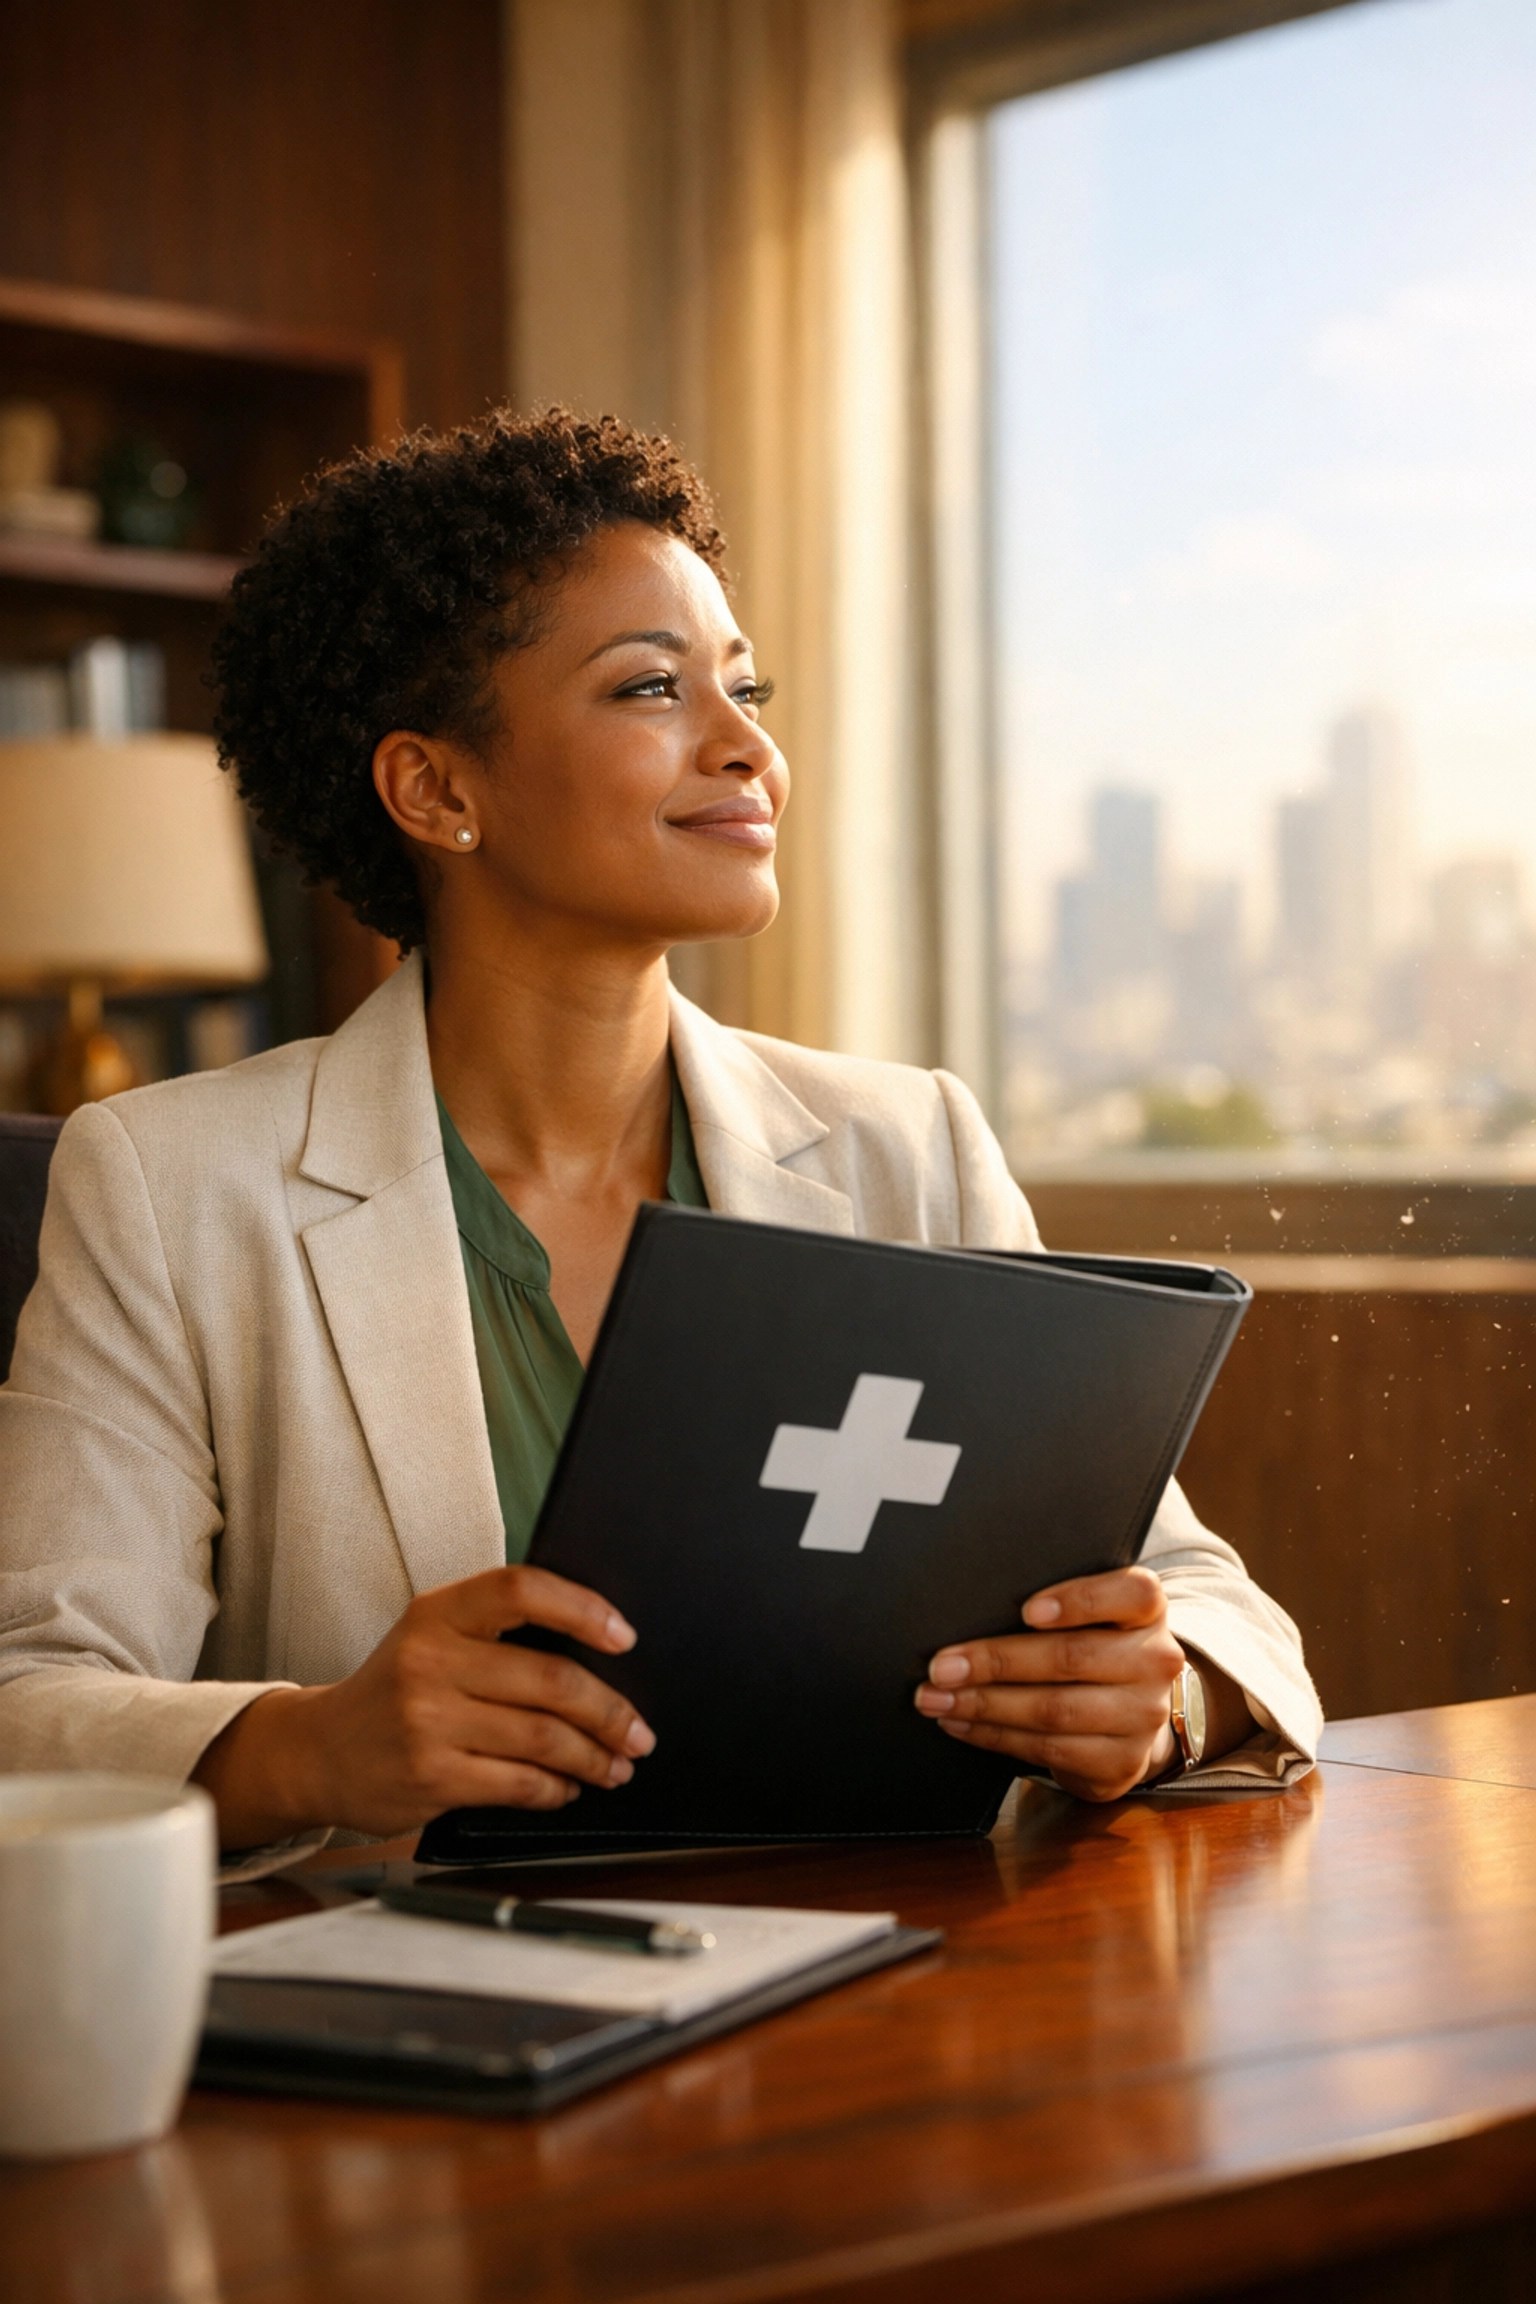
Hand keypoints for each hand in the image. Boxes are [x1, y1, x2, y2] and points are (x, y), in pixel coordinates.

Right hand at [194, 1565, 655, 1847]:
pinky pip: (519, 1784)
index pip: (521, 1590)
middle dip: (610, 1710)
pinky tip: (568, 1787)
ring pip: (544, 1738)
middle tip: (639, 1731)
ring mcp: (428, 1722)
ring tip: (617, 1764)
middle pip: (550, 1679)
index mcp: (437, 1612)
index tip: (624, 1636)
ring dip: (594, 1756)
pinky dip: (556, 1789)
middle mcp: (431, 1660)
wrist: (319, 1752)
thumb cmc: (395, 1688)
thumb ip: (496, 1633)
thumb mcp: (430, 1636)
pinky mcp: (431, 1777)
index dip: (582, 1608)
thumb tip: (599, 1653)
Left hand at [914, 1565, 1183, 1802]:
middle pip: (1072, 1657)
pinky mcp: (1121, 1763)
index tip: (1026, 1610)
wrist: (1132, 1712)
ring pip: (1054, 1710)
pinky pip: (1048, 1749)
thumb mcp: (1091, 1614)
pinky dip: (994, 1736)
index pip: (1131, 1593)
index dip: (1079, 1600)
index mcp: (1148, 1610)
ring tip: (936, 1698)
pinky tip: (960, 1722)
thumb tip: (969, 1606)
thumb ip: (1052, 1603)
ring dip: (985, 1705)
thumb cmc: (1092, 1645)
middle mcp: (1157, 1661)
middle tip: (941, 1666)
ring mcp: (1144, 1717)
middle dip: (997, 1662)